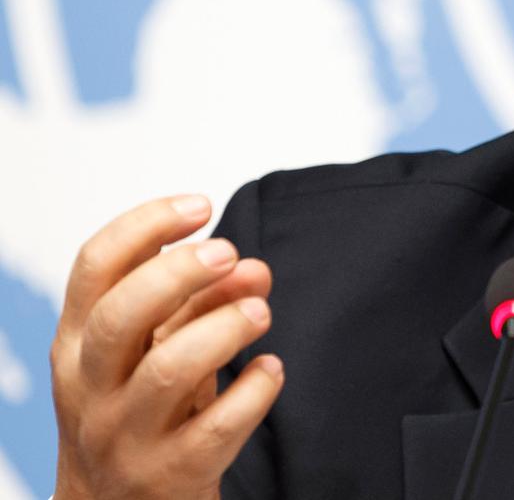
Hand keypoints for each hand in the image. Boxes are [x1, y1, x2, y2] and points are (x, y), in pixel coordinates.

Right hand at [49, 195, 282, 499]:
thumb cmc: (142, 414)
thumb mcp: (155, 353)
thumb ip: (199, 305)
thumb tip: (251, 266)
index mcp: (77, 343)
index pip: (94, 267)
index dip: (146, 225)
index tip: (200, 204)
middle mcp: (90, 388)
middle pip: (122, 315)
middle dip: (181, 275)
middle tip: (232, 254)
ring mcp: (125, 435)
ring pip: (167, 371)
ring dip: (224, 329)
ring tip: (261, 310)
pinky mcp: (169, 475)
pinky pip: (215, 430)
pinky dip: (253, 392)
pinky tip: (272, 370)